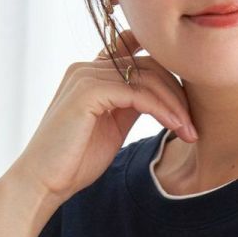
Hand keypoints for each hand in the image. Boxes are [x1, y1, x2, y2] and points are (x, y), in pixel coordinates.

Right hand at [2, 26, 196, 204]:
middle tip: (194, 125)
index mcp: (92, 73)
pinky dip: (161, 109)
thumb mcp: (112, 127)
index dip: (167, 72)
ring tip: (190, 132)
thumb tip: (161, 98)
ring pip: (147, 77)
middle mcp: (87, 68)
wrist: (43, 182)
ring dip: (175, 104)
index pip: (138, 54)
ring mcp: (86, 76)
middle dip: (178, 93)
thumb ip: (131, 106)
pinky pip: (137, 92)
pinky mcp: (88, 91)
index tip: (187, 104)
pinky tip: (175, 126)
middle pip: (148, 64)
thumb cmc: (74, 161)